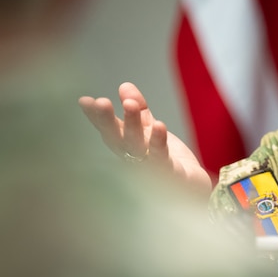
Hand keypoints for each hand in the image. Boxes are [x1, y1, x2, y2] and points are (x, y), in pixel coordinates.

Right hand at [78, 81, 212, 196]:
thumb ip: (139, 111)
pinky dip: (158, 143)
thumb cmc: (167, 162)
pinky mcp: (170, 176)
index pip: (110, 131)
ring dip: (132, 126)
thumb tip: (124, 86)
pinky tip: (159, 126)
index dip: (97, 117)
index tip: (84, 101)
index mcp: (128, 148)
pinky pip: (162, 158)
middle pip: (118, 140)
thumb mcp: (152, 131)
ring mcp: (150, 170)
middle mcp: (134, 161)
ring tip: (130, 105)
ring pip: (138, 147)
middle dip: (107, 121)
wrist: (193, 190)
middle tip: (101, 102)